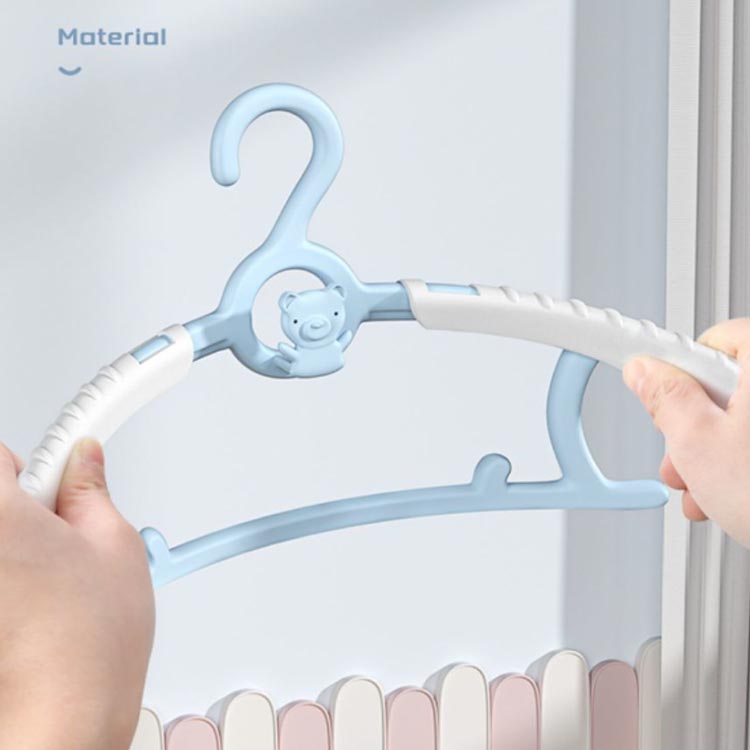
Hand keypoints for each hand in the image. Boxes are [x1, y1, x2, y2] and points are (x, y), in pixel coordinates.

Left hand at [0, 439, 153, 749]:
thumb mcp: (114, 544)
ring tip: (43, 572)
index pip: (0, 452)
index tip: (58, 463)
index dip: (37, 459)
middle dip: (21, 501)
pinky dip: (10, 576)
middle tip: (55, 524)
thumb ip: (90, 490)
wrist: (66, 721)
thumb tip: (84, 461)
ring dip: (15, 542)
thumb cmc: (88, 646)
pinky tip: (28, 601)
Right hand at [624, 318, 749, 545]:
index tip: (656, 393)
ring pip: (749, 418)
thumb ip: (665, 397)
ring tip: (703, 490)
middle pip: (731, 386)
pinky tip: (732, 493)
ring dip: (717, 452)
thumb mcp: (698, 443)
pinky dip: (747, 461)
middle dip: (695, 428)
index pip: (711, 342)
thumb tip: (645, 371)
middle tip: (681, 457)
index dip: (675, 374)